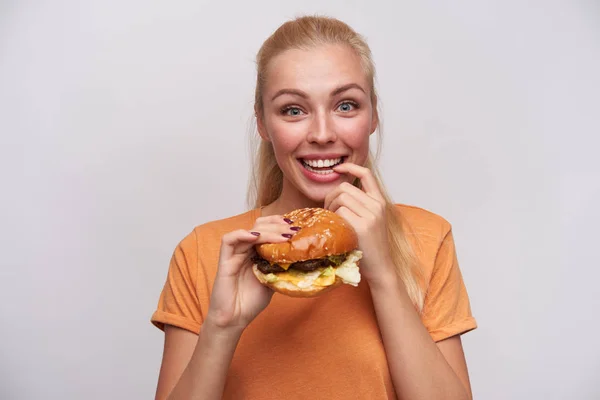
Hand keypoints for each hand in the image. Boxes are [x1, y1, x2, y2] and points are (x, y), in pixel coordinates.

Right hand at [206, 215, 299, 330]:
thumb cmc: (250, 302)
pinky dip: (242, 235)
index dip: (280, 224)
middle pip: (259, 226)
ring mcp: (235, 254)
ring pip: (248, 231)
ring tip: (283, 235)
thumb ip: (281, 269)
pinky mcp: (224, 261)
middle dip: (277, 225)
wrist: (234, 320)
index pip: (267, 229)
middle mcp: (246, 250)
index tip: (296, 226)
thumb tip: (300, 260)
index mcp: (256, 253)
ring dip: (267, 230)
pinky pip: (229, 240)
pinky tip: (257, 237)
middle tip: (293, 230)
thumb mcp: (273, 283)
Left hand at [324, 162, 394, 284]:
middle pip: (344, 187)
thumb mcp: (370, 221)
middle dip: (330, 197)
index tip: (337, 169)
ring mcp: (371, 215)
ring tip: (331, 222)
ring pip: (340, 198)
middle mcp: (377, 205)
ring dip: (329, 208)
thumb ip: (359, 206)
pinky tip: (335, 229)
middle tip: (327, 212)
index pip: (366, 174)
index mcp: (379, 201)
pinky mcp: (363, 226)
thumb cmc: (370, 247)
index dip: (350, 167)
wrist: (381, 268)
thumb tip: (336, 193)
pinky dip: (332, 219)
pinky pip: (340, 212)